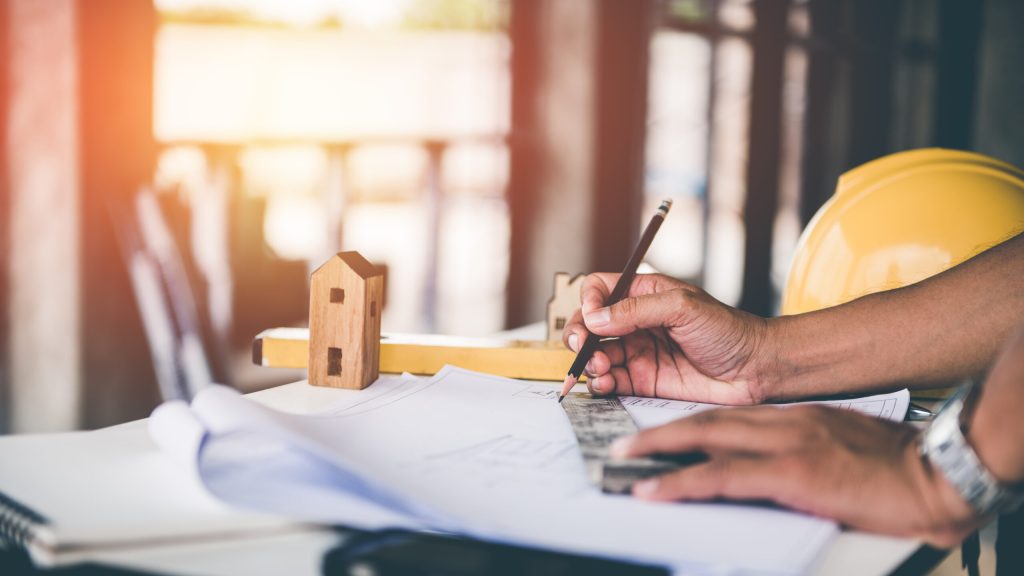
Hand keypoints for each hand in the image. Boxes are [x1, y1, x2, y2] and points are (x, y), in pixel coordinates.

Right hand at [562, 273, 772, 404]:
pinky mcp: (644, 381)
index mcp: (644, 294)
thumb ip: (636, 311)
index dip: (590, 302)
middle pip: (589, 324)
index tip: (593, 317)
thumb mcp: (683, 307)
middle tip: (580, 347)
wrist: (756, 369)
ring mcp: (639, 352)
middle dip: (578, 335)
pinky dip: (600, 383)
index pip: (600, 289)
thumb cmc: (728, 330)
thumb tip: (594, 318)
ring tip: (600, 369)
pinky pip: (611, 381)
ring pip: (596, 354)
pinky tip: (604, 384)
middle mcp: (636, 322)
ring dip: (589, 361)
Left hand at [610, 405, 980, 546]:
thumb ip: (801, 449)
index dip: (688, 424)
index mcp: (794, 418)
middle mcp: (783, 423)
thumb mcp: (838, 447)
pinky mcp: (791, 474)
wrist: (936, 472)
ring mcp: (785, 445)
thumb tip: (773, 468)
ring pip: (705, 441)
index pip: (728, 417)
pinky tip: (654, 490)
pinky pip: (721, 478)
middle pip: (706, 422)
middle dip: (660, 431)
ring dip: (658, 450)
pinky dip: (681, 483)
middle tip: (624, 442)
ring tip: (624, 460)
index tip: (660, 433)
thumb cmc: (893, 466)